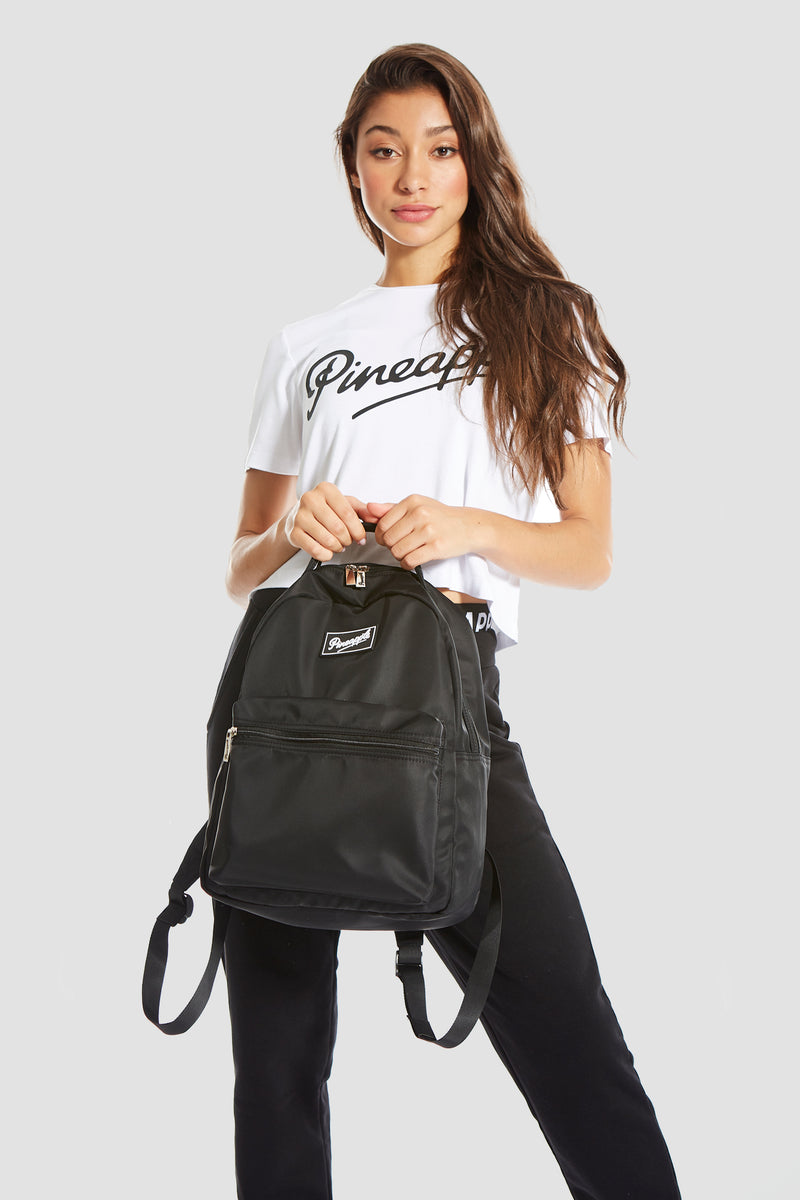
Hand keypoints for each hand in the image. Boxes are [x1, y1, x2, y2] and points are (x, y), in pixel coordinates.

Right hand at [285, 482, 370, 560]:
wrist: (297, 517)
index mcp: (326, 489)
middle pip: (338, 528)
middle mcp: (310, 499)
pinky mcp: (293, 532)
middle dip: (348, 539)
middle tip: (349, 542)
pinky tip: (328, 551)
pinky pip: (314, 549)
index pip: (348, 513)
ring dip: (337, 547)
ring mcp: (299, 516)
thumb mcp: (344, 504)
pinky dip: (325, 554)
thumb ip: (362, 509)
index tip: (361, 538)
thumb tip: (375, 517)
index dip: (358, 530)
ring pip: (327, 539)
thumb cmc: (325, 510)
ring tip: (339, 545)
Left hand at [364, 495, 478, 569]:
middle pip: (388, 539)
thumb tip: (369, 508)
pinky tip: (413, 560)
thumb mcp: (417, 506)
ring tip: (409, 552)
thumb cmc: (441, 517)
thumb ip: (391, 508)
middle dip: (390, 546)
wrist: (469, 526)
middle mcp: (420, 514)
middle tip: (401, 546)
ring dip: (399, 556)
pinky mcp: (436, 547)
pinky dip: (407, 564)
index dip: (381, 535)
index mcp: (412, 502)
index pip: (382, 523)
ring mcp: (429, 531)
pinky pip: (410, 561)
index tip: (387, 538)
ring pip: (397, 551)